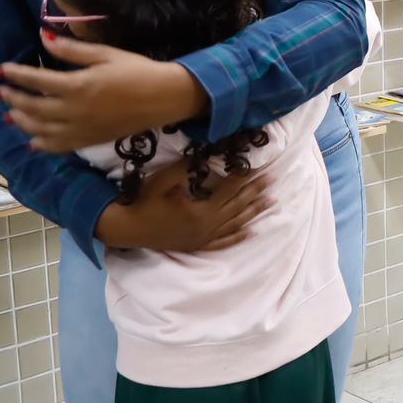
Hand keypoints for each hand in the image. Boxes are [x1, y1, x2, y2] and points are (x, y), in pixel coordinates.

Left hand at [0, 33, 210, 152]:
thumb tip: (43, 38)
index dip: (15, 75)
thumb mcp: (105, 54)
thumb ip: (71, 51)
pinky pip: (60, 146)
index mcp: (77, 86)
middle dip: (13, 99)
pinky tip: (33, 142)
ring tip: (10, 114)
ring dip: (22, 122)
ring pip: (41, 130)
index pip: (36, 81)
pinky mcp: (91, 140)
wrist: (164, 98)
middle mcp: (74, 111)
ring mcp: (81, 129)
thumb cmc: (137, 70)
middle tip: (1, 92)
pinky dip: (43, 145)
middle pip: (33, 107)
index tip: (0, 70)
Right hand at [94, 160, 275, 252]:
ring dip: (254, 212)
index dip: (243, 177)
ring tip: (271, 201)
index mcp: (201, 211)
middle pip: (237, 206)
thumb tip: (208, 156)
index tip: (258, 166)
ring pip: (235, 224)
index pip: (228, 190)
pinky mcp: (197, 245)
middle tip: (273, 180)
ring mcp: (203, 238)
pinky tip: (250, 232)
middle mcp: (207, 227)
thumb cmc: (144, 201)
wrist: (129, 229)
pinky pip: (223, 242)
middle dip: (256, 192)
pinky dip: (238, 236)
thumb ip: (185, 169)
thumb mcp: (163, 181)